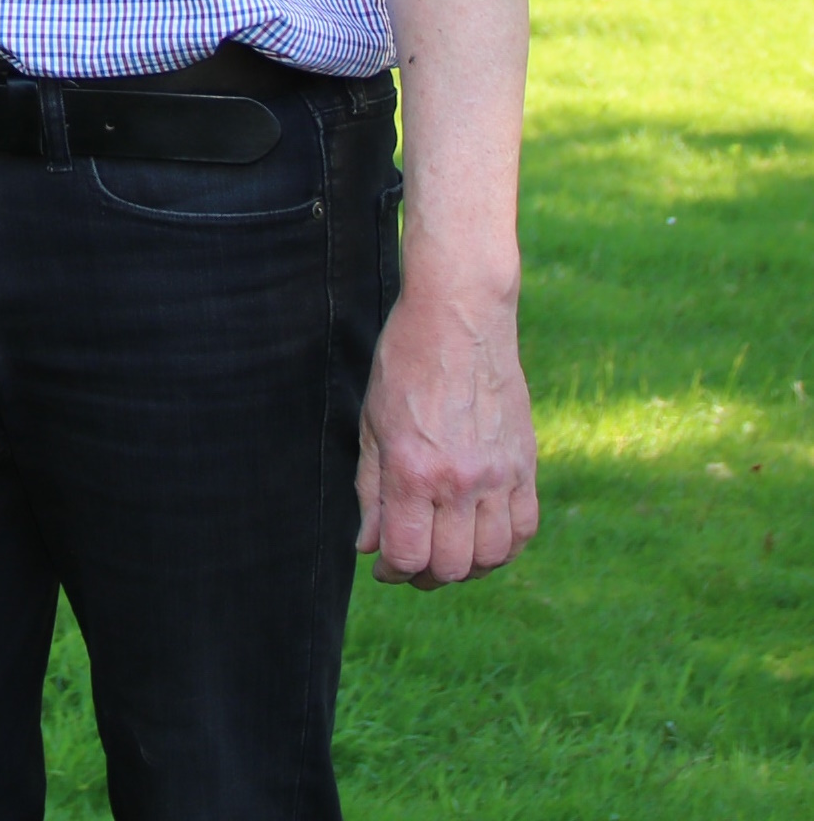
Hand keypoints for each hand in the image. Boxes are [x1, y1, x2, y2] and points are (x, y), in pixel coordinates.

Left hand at [355, 267, 539, 586]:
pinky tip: (482, 538)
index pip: (407, 554)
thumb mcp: (371, 425)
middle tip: (411, 562)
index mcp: (414, 471)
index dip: (391, 570)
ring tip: (445, 552)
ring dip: (467, 567)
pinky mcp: (526, 465)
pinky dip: (504, 547)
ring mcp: (500, 475)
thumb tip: (369, 546)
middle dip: (425, 574)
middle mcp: (461, 481)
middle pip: (452, 565)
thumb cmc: (404, 365)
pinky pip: (524, 529)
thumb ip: (371, 491)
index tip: (383, 566)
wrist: (460, 321)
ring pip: (492, 556)